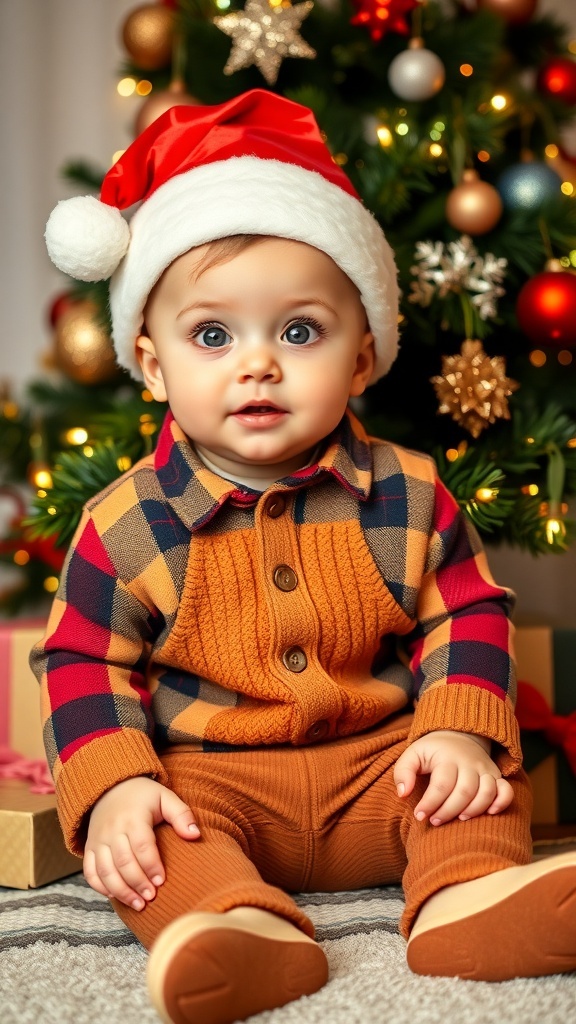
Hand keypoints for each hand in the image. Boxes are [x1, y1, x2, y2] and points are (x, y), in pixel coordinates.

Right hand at [83, 776, 199, 909]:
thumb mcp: (165, 797)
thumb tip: (195, 835)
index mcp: (133, 817)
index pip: (142, 846)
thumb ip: (182, 815)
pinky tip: (115, 896)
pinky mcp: (90, 847)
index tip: (162, 881)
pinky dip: (100, 887)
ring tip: (138, 905)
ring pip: (105, 871)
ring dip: (121, 891)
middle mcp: (112, 830)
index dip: (151, 866)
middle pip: (123, 862)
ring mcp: (98, 840)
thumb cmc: (144, 796)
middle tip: (152, 897)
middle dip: (138, 883)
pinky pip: (90, 871)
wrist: (111, 787)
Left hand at [394, 730, 513, 826]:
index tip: (419, 816)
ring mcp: (485, 769)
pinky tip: (490, 813)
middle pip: (464, 791)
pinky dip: (502, 803)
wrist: (458, 735)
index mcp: (447, 758)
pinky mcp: (496, 776)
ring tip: (458, 819)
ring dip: (473, 810)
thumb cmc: (432, 751)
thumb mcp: (413, 754)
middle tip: (434, 821)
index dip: (430, 803)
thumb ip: (403, 772)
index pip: (441, 784)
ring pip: (486, 792)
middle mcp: (469, 763)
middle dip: (448, 811)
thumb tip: (403, 794)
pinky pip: (506, 790)